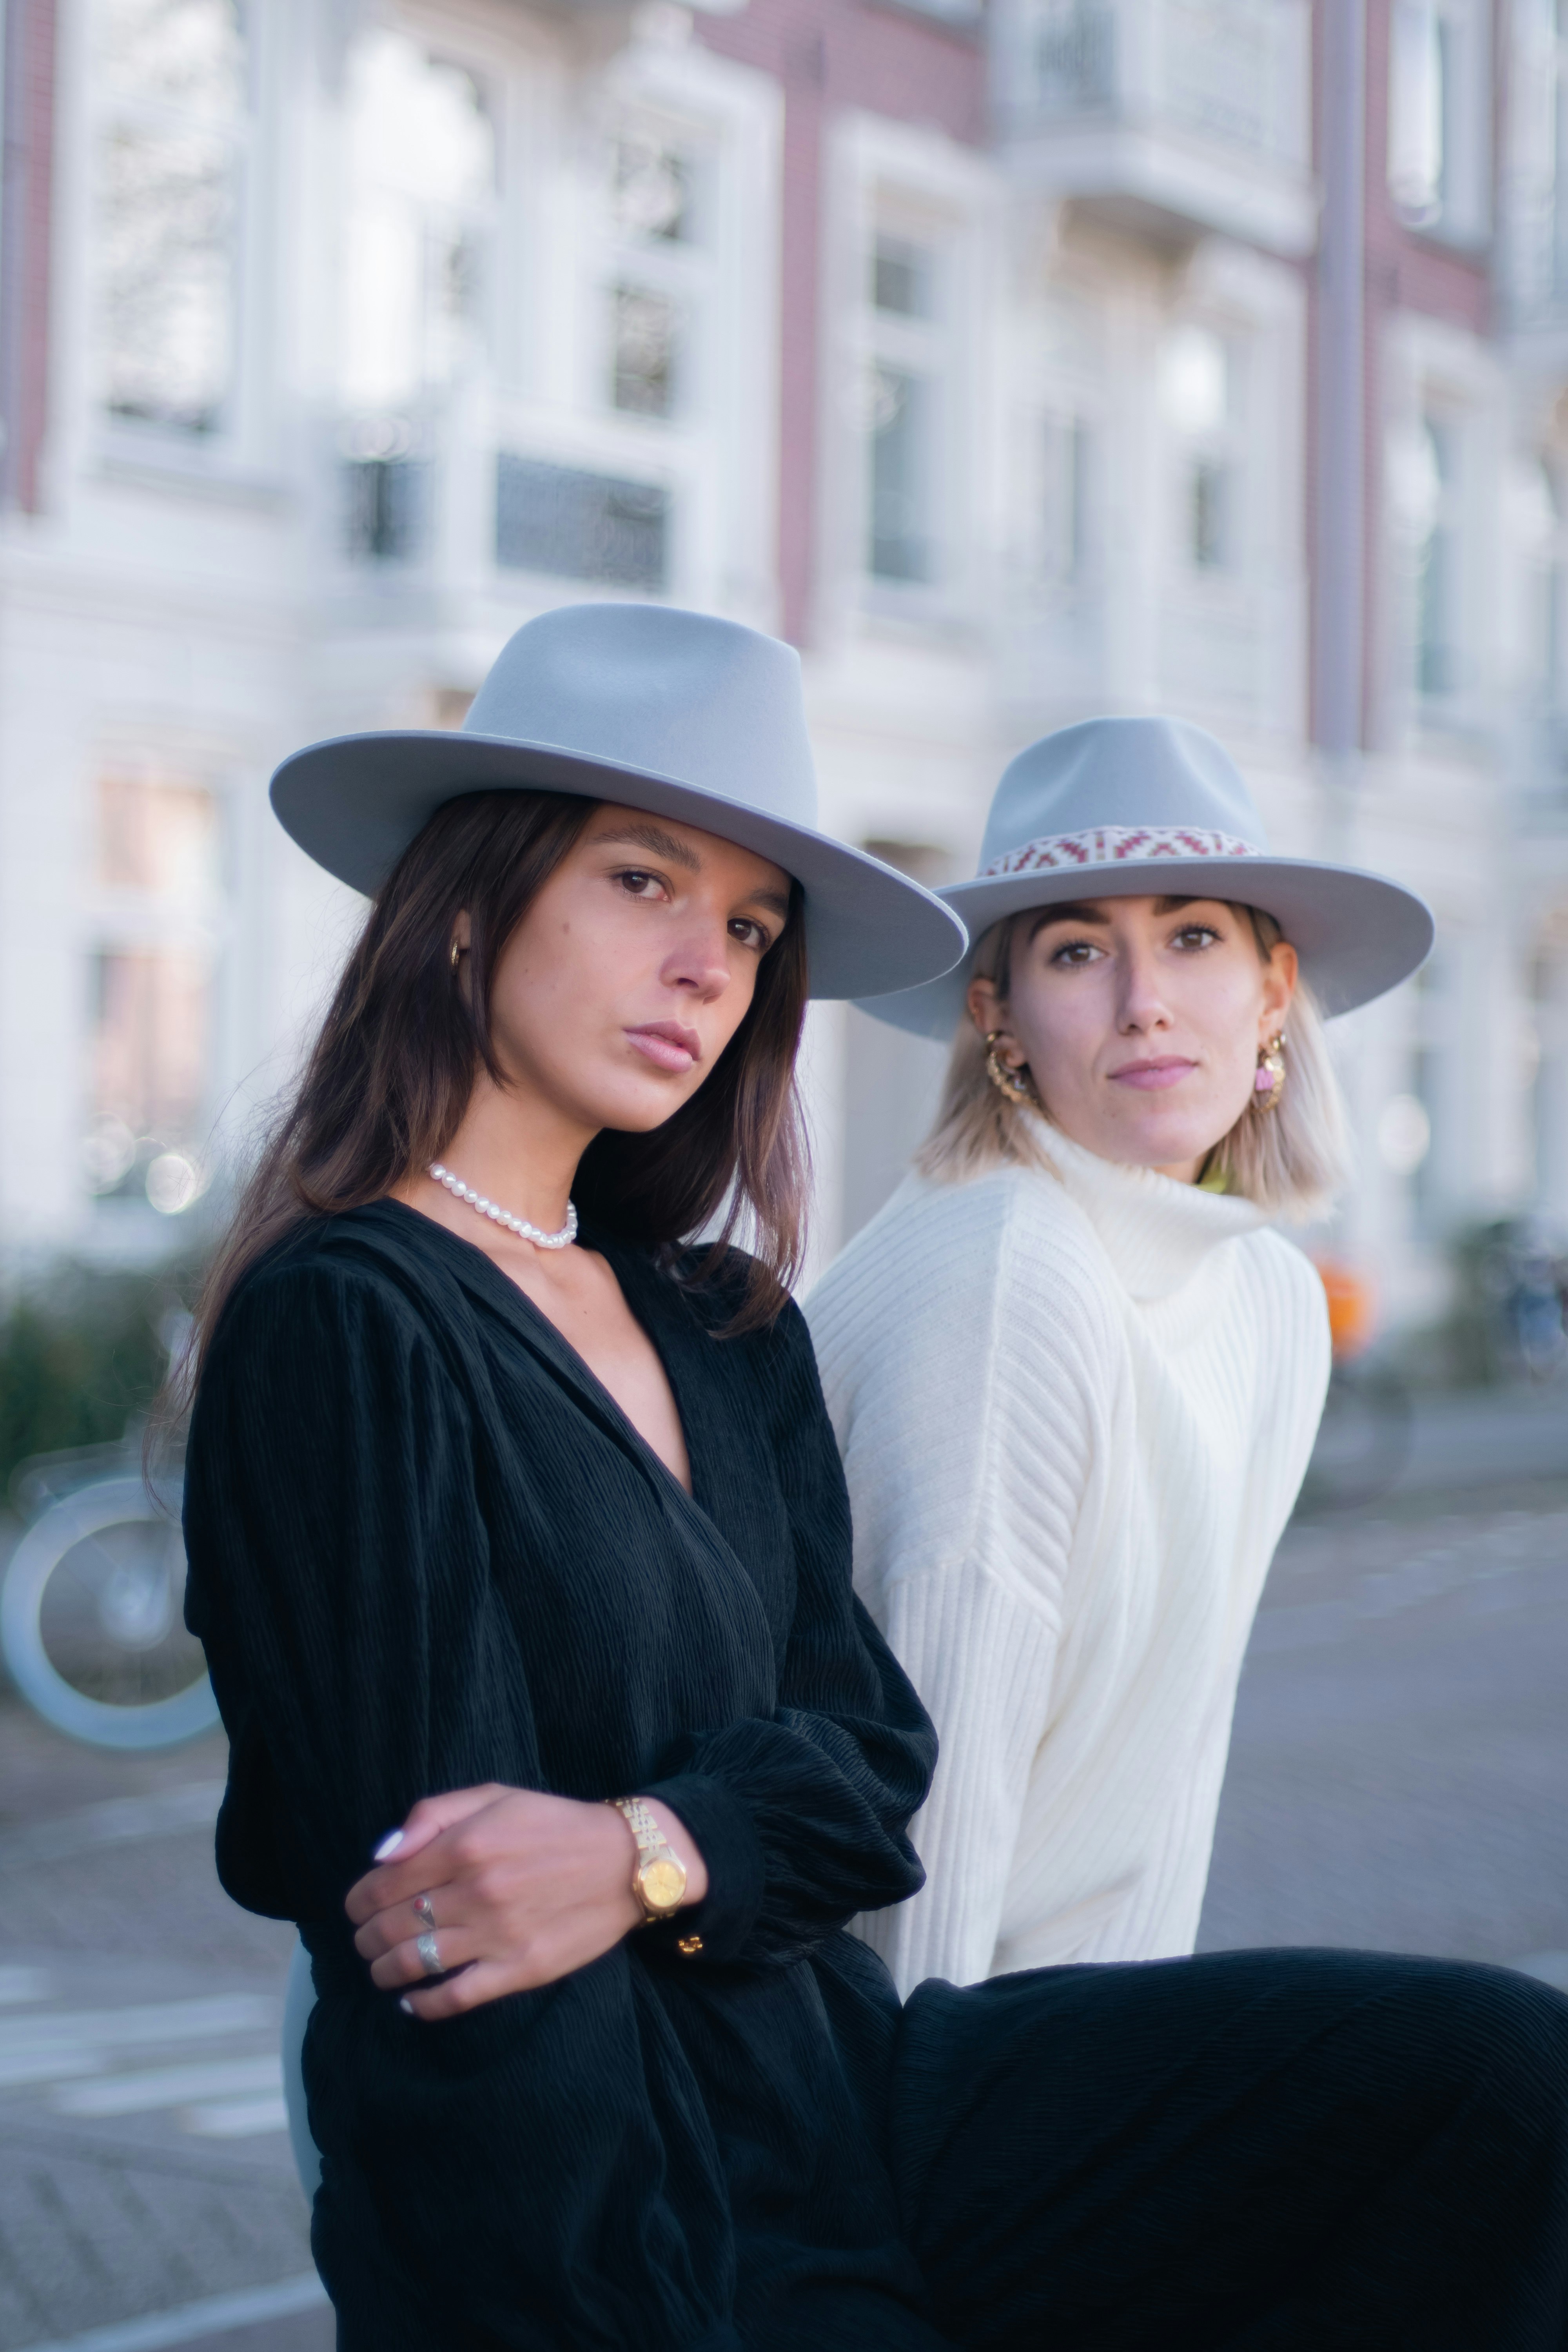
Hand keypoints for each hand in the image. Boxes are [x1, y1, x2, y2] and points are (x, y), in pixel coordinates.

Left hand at [344, 1785, 706, 2019]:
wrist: (627, 1860)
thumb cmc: (554, 1824)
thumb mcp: (494, 1796)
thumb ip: (432, 1815)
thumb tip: (382, 1854)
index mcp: (466, 1844)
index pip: (383, 1882)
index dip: (358, 1900)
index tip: (356, 1908)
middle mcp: (476, 1890)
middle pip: (392, 1926)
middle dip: (366, 1938)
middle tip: (365, 1941)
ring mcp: (497, 1934)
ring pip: (414, 1964)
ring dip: (384, 1971)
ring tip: (381, 1969)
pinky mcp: (519, 1969)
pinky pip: (455, 1997)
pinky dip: (423, 2005)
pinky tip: (411, 2002)